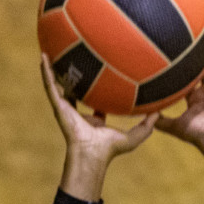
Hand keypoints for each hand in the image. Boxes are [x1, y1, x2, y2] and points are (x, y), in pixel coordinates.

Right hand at [40, 53, 157, 199]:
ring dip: (54, 68)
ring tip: (51, 50)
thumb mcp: (135, 135)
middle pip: (75, 88)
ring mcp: (67, 107)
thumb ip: (148, 124)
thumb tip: (161, 111)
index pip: (95, 99)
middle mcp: (79, 111)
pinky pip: (50, 85)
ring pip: (58, 83)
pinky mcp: (58, 105)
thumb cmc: (111, 148)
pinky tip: (43, 57)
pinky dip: (46, 71)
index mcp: (94, 118)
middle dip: (73, 74)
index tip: (100, 72)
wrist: (92, 153)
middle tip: (75, 56)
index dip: (97, 87)